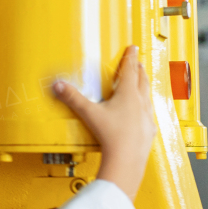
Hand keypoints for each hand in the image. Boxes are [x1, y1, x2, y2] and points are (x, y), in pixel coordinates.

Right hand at [52, 46, 155, 201]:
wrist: (126, 160)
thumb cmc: (112, 137)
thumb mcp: (89, 113)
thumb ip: (73, 98)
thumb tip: (59, 86)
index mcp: (128, 95)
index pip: (129, 70)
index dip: (130, 57)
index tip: (133, 48)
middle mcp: (140, 104)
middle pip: (142, 81)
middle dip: (139, 70)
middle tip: (137, 63)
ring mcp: (146, 117)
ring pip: (147, 97)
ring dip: (144, 87)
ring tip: (142, 83)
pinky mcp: (148, 131)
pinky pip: (148, 115)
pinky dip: (146, 109)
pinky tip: (144, 114)